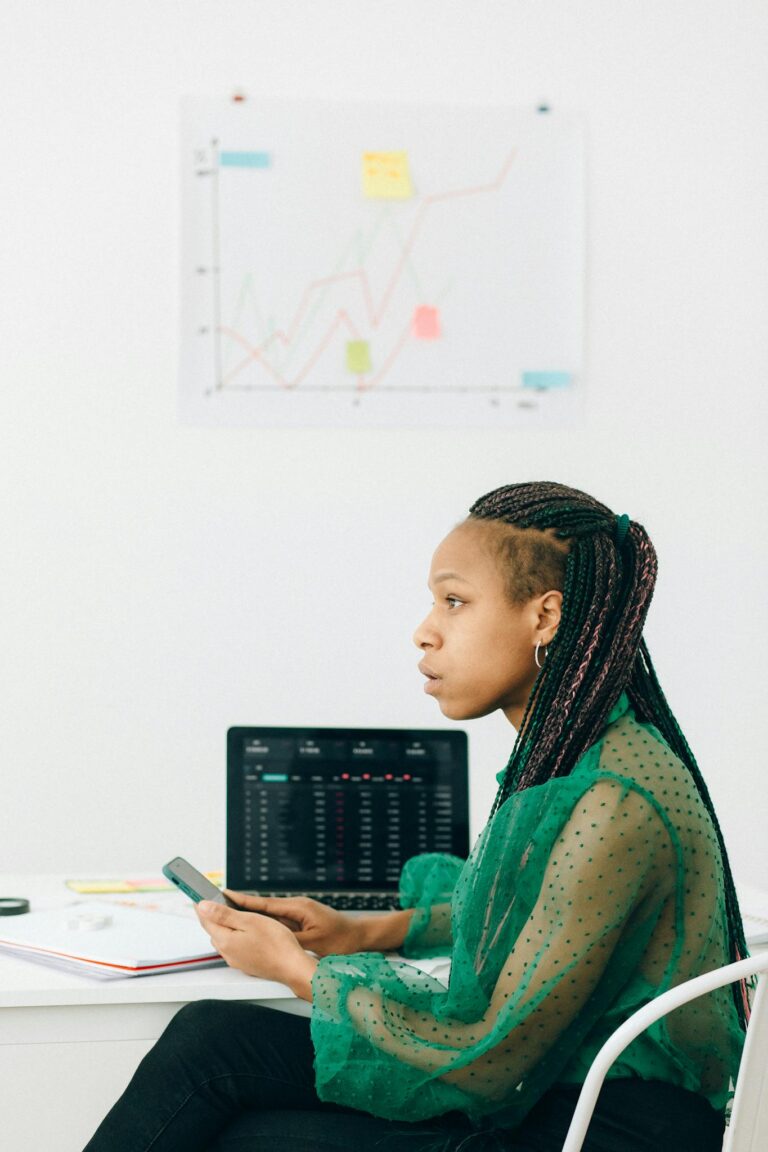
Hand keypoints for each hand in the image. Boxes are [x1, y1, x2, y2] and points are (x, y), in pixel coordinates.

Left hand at [196, 900, 317, 997]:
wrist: (292, 967)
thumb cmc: (276, 943)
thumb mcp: (249, 920)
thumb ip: (223, 914)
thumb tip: (202, 906)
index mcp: (225, 940)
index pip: (205, 919)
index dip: (201, 905)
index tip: (198, 894)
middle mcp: (227, 953)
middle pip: (213, 929)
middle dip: (212, 915)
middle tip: (215, 900)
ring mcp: (236, 960)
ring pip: (223, 938)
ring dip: (223, 925)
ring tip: (230, 912)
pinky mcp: (245, 964)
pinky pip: (233, 946)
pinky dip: (233, 935)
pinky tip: (244, 930)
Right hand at [220, 890, 363, 956]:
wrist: (360, 937)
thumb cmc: (341, 939)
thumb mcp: (314, 942)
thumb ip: (291, 940)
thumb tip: (270, 938)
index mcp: (298, 907)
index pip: (265, 903)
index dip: (243, 900)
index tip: (225, 894)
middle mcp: (296, 907)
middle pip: (263, 907)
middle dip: (242, 906)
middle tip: (219, 904)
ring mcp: (299, 913)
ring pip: (270, 916)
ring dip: (252, 915)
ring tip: (230, 915)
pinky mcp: (302, 921)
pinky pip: (279, 922)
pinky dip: (265, 924)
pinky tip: (255, 929)